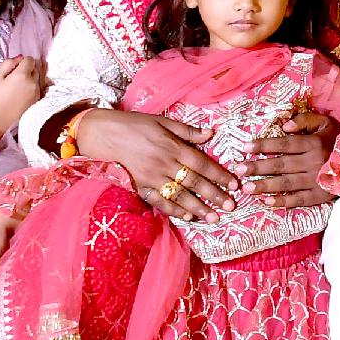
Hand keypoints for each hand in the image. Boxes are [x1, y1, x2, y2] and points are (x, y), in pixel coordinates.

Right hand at [0, 56, 46, 128]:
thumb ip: (9, 63)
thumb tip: (20, 58)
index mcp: (23, 75)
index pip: (30, 59)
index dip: (22, 61)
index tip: (14, 68)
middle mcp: (33, 82)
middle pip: (36, 68)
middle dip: (27, 69)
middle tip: (14, 77)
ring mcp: (37, 92)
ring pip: (37, 78)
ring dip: (30, 78)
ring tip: (17, 86)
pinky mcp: (37, 100)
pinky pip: (37, 88)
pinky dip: (32, 87)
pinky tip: (21, 93)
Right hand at [76, 108, 234, 217]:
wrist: (105, 135)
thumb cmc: (136, 125)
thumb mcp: (163, 122)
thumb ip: (187, 131)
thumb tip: (211, 133)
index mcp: (172, 146)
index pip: (201, 163)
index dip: (219, 175)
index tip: (234, 185)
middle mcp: (164, 164)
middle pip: (194, 182)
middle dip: (214, 195)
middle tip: (231, 206)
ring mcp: (152, 178)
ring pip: (180, 195)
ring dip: (198, 208)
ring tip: (214, 217)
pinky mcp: (141, 187)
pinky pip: (159, 201)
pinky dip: (173, 210)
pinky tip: (187, 217)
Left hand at [244, 110, 339, 207]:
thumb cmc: (337, 140)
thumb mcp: (325, 123)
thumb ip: (305, 120)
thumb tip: (285, 126)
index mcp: (314, 143)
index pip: (284, 144)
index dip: (263, 145)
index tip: (245, 147)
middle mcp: (314, 162)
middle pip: (281, 165)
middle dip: (257, 168)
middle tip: (238, 169)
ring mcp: (317, 181)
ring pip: (286, 184)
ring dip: (265, 186)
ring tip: (246, 187)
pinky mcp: (320, 196)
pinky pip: (298, 200)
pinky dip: (282, 202)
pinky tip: (265, 201)